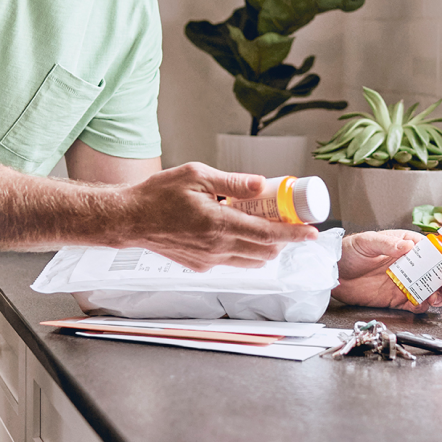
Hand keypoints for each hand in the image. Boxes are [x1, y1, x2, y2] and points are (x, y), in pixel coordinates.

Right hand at [118, 162, 316, 271]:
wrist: (130, 220)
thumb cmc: (158, 195)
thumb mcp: (196, 175)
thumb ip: (231, 182)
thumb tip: (260, 184)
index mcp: (218, 224)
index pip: (267, 235)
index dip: (293, 235)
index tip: (310, 233)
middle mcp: (216, 247)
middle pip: (265, 251)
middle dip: (283, 239)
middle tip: (290, 221)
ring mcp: (209, 260)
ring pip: (252, 261)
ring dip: (266, 247)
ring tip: (266, 225)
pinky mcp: (201, 266)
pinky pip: (233, 262)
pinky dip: (246, 251)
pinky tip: (240, 232)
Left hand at [331, 229, 441, 311]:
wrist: (332, 272)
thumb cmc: (348, 251)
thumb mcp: (366, 242)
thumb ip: (388, 245)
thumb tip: (408, 245)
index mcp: (406, 246)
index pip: (434, 250)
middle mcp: (408, 265)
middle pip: (436, 273)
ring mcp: (403, 282)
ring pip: (429, 289)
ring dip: (439, 294)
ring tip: (441, 298)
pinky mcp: (396, 298)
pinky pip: (415, 303)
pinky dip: (423, 306)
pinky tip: (426, 305)